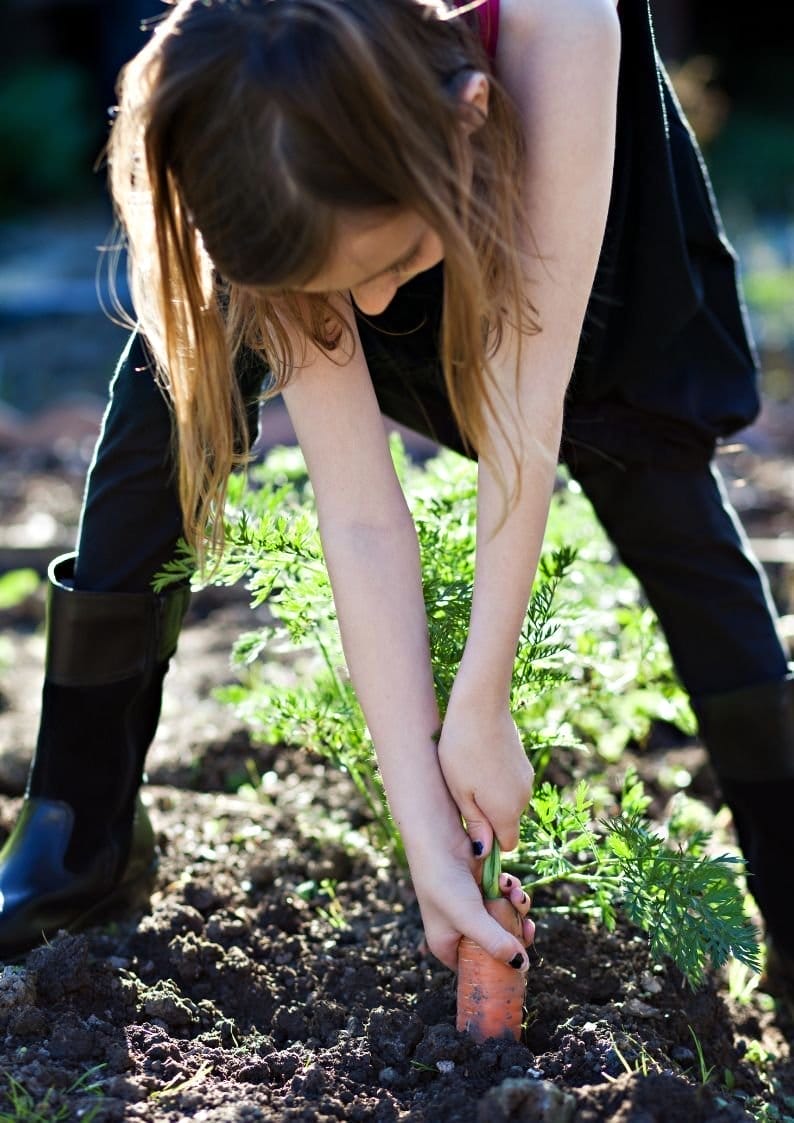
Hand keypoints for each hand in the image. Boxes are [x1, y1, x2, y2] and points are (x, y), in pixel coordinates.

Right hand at [406, 823, 534, 972]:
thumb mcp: (470, 917)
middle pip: (496, 944)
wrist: (437, 838)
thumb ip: (495, 943)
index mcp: (447, 944)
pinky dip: (510, 890)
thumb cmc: (443, 882)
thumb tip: (521, 966)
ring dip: (515, 907)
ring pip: (504, 917)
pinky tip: (508, 882)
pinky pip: (505, 896)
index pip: (476, 969)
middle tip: (528, 928)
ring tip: (516, 895)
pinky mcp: (482, 886)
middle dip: (514, 934)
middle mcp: (459, 928)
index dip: (499, 969)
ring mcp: (472, 906)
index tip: (521, 962)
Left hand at [436, 696, 533, 857]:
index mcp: (507, 811)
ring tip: (466, 774)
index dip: (489, 842)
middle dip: (488, 817)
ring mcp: (526, 778)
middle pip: (507, 822)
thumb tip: (484, 852)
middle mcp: (523, 798)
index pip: (507, 845)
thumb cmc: (461, 750)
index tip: (468, 827)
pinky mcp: (523, 762)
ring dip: (491, 797)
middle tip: (461, 795)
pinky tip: (477, 760)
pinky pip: (510, 783)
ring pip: (508, 801)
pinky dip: (496, 780)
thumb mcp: (460, 792)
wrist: (480, 705)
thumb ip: (475, 824)